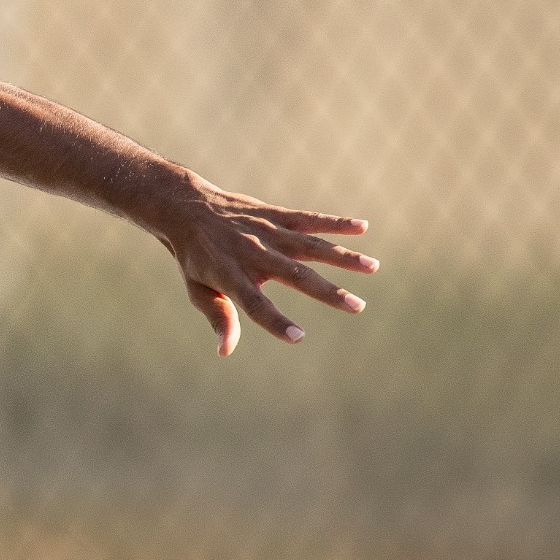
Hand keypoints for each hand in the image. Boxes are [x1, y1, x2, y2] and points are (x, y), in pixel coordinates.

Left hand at [154, 176, 377, 355]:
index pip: (255, 304)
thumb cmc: (195, 258)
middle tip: (358, 307)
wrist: (187, 208)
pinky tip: (362, 227)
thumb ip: (218, 316)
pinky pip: (308, 219)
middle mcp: (252, 252)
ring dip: (342, 256)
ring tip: (373, 267)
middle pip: (294, 275)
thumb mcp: (197, 290)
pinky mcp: (275, 215)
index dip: (274, 321)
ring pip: (309, 245)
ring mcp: (265, 231)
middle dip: (327, 292)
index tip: (297, 336)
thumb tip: (225, 351)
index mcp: (231, 275)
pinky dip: (334, 223)